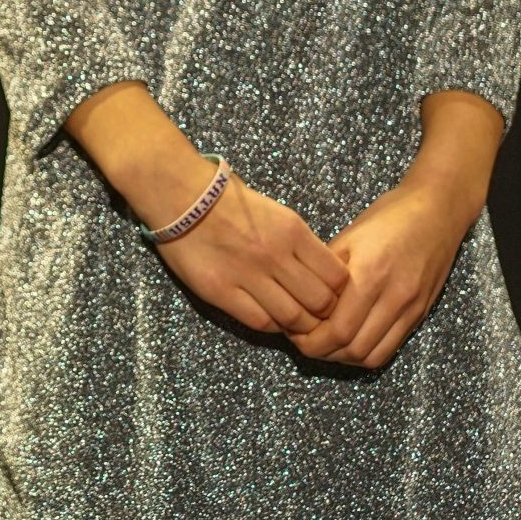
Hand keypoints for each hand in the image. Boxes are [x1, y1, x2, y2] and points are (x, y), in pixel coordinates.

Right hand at [152, 172, 348, 335]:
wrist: (181, 195)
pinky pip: (260, 321)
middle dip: (322, 313)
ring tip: (291, 319)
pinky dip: (271, 324)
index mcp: (293, 232)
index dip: (340, 293)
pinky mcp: (221, 290)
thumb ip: (302, 245)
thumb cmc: (230, 202)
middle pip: (321, 303)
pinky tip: (267, 315)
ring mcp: (248, 274)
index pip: (338, 278)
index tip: (329, 294)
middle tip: (313, 313)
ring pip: (294, 318)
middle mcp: (275, 255)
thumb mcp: (278, 214)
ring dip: (297, 324)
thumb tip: (321, 278)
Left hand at [289, 181, 469, 367]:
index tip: (290, 330)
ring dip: (342, 357)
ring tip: (322, 342)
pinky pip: (390, 349)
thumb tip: (298, 299)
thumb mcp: (347, 236)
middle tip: (301, 339)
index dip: (309, 339)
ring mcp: (410, 310)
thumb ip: (324, 271)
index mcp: (370, 276)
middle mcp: (393, 298)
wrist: (436, 213)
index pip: (337, 330)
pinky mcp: (419, 315)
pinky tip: (348, 341)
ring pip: (372, 356)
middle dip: (321, 351)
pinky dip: (365, 354)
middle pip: (352, 349)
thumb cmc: (387, 218)